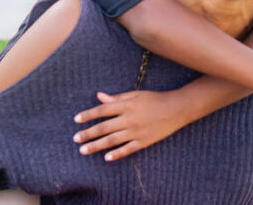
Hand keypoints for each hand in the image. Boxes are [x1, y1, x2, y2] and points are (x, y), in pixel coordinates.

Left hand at [72, 90, 187, 161]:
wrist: (177, 108)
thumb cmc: (155, 99)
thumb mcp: (136, 94)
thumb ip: (117, 98)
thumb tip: (99, 96)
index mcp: (127, 105)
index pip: (102, 110)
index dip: (88, 115)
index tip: (76, 120)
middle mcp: (130, 119)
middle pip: (104, 127)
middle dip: (88, 133)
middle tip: (75, 139)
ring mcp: (137, 131)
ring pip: (112, 140)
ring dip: (96, 146)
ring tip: (84, 150)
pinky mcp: (144, 141)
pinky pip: (128, 149)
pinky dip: (117, 154)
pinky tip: (106, 158)